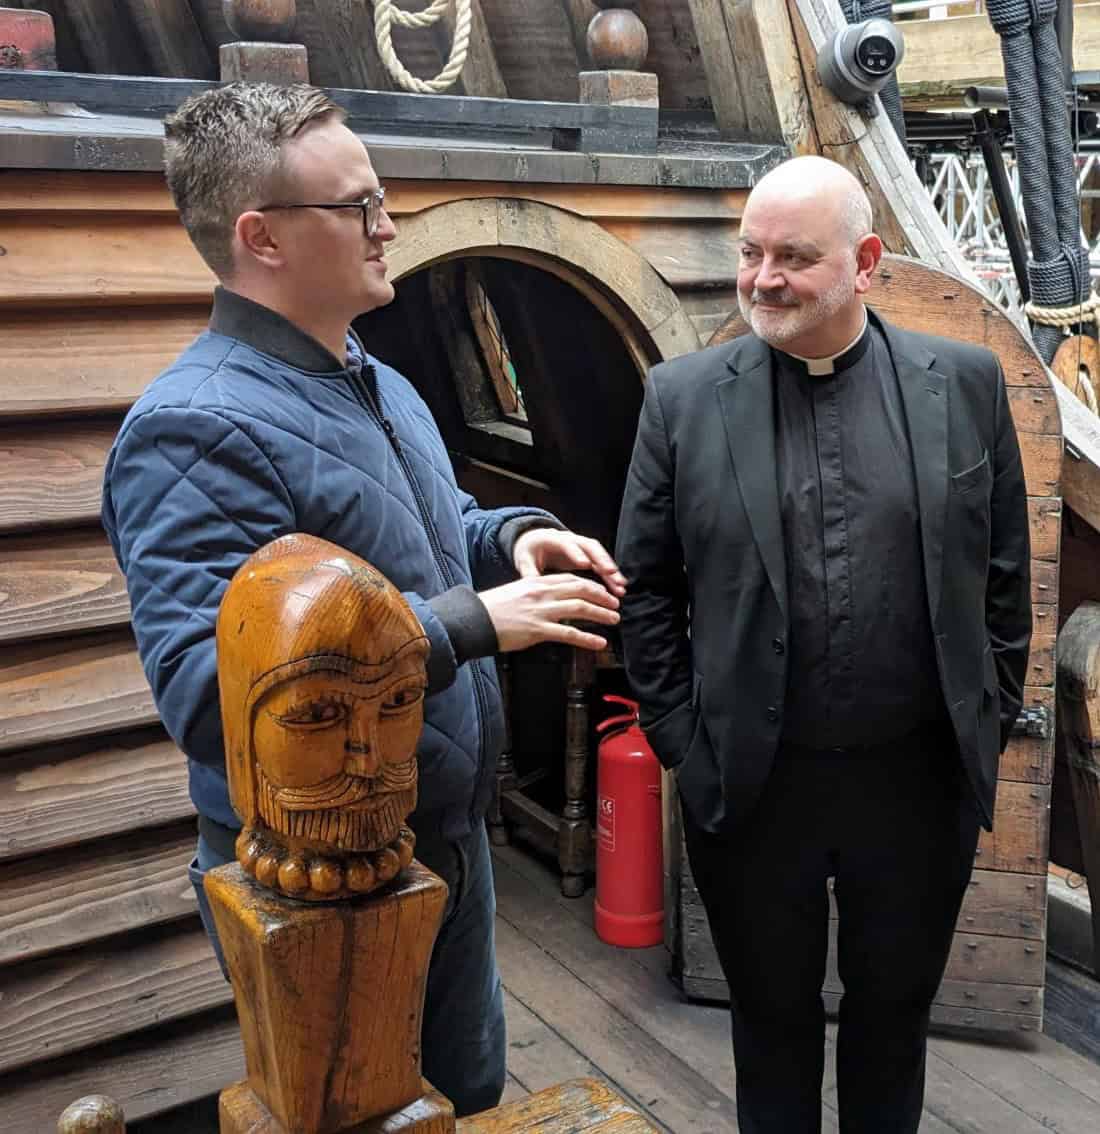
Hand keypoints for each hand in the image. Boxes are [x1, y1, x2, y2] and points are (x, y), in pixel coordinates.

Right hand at [479, 573, 620, 652]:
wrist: (474, 620)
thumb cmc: (492, 608)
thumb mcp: (517, 591)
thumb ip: (536, 593)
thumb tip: (553, 598)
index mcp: (537, 582)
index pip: (571, 579)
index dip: (591, 585)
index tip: (604, 591)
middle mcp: (542, 593)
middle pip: (581, 590)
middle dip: (602, 597)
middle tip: (615, 604)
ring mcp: (541, 612)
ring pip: (579, 608)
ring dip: (601, 614)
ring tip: (614, 620)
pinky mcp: (537, 631)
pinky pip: (569, 633)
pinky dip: (587, 638)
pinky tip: (599, 642)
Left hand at [513, 528, 626, 597]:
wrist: (535, 542)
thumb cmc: (529, 552)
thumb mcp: (524, 560)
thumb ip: (528, 572)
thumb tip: (533, 587)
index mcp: (554, 539)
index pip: (567, 544)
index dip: (576, 553)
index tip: (584, 564)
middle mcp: (572, 540)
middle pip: (590, 547)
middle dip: (602, 559)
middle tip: (611, 572)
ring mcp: (582, 548)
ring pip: (600, 556)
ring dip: (611, 570)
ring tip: (620, 585)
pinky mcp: (588, 557)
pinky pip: (602, 565)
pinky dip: (611, 576)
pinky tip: (619, 587)